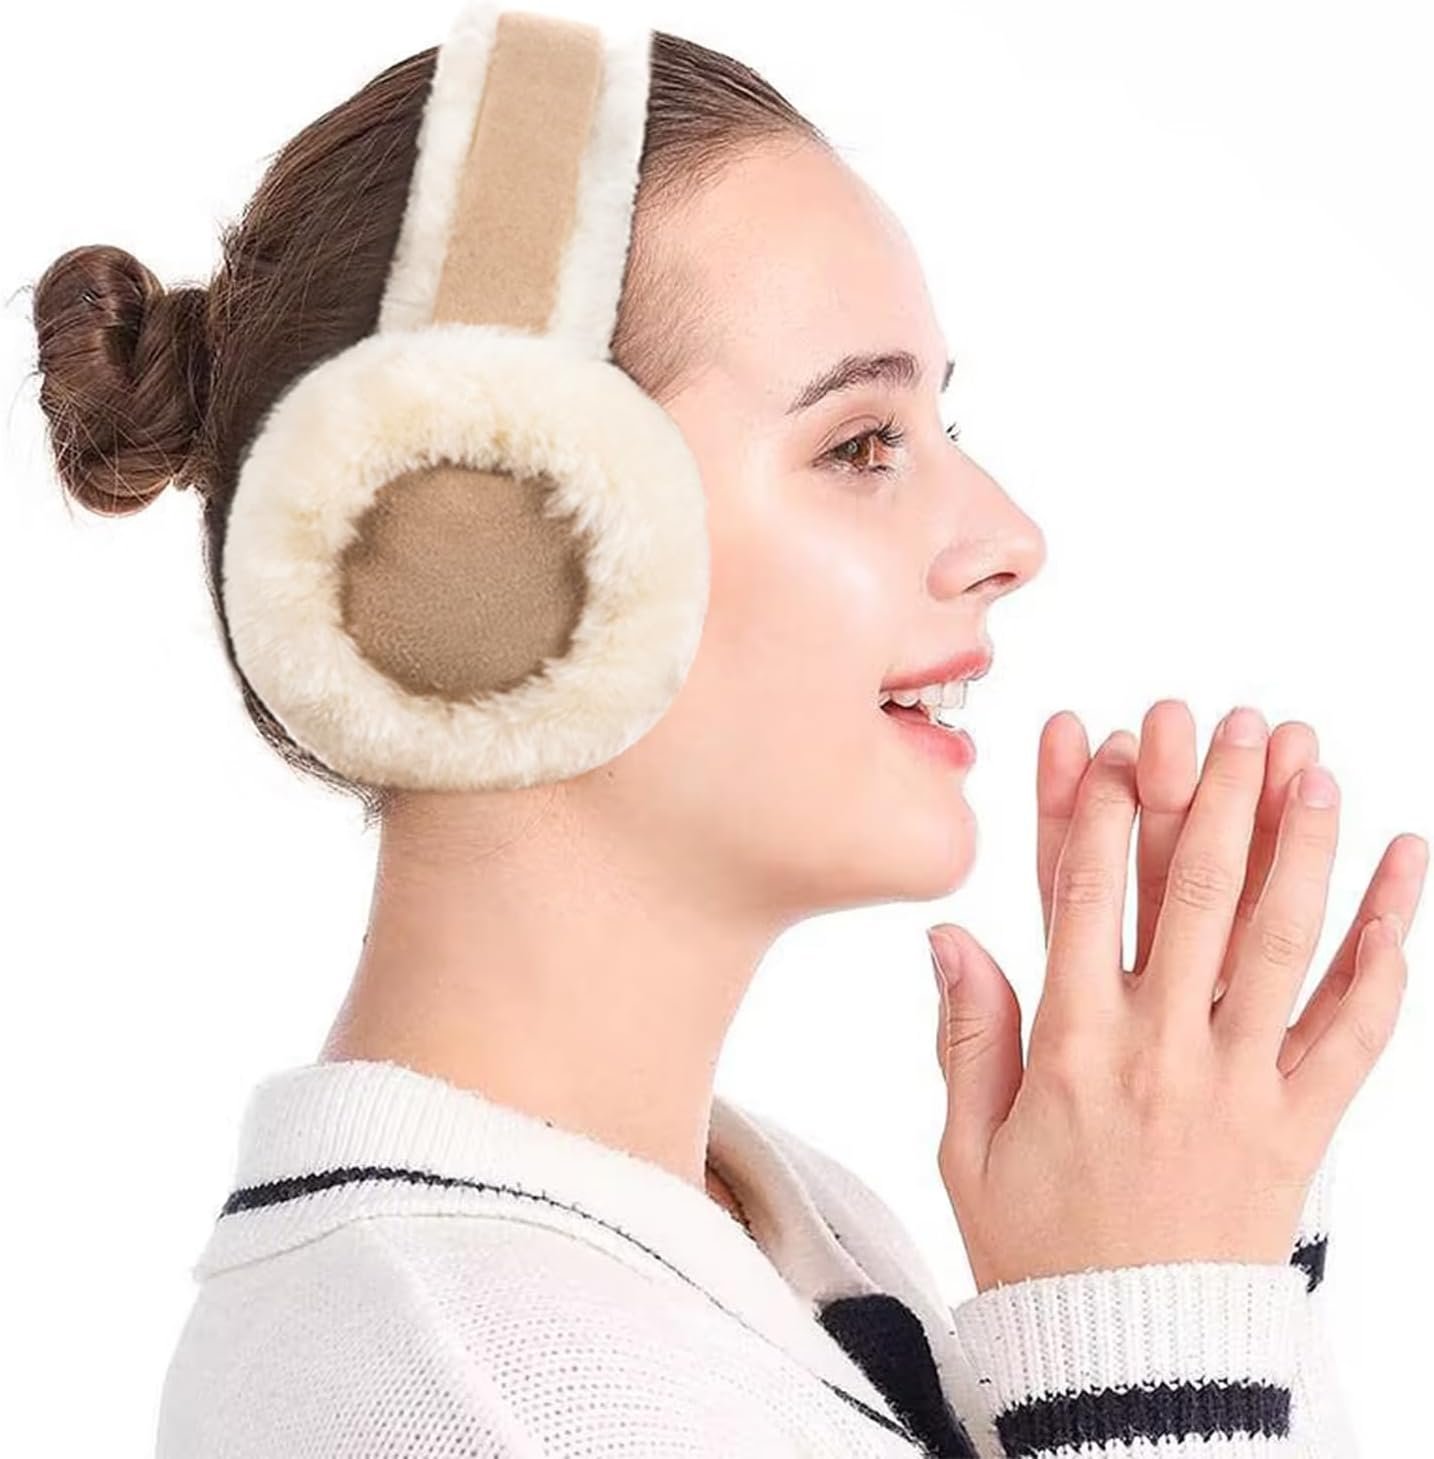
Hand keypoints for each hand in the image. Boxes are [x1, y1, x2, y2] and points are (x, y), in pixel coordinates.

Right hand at [928, 701, 1426, 1291]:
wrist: (1134, 1364)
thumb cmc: (1041, 1247)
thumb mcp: (970, 1147)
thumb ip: (968, 1034)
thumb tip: (951, 937)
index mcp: (1071, 1049)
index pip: (1081, 898)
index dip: (1095, 807)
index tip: (1109, 737)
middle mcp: (1161, 1051)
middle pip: (1191, 898)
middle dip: (1211, 797)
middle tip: (1231, 719)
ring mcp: (1241, 1085)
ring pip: (1278, 944)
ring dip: (1298, 847)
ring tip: (1312, 765)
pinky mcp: (1301, 1125)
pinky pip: (1354, 1032)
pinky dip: (1382, 956)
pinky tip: (1399, 886)